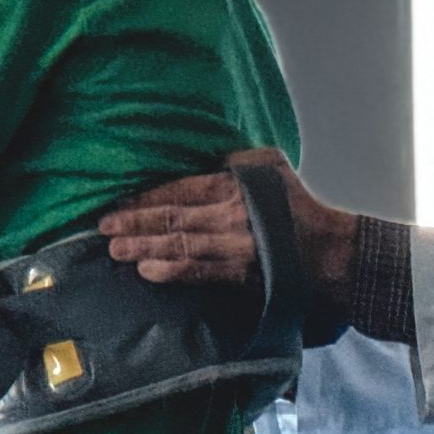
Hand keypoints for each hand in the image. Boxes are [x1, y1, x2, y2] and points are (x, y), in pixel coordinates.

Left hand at [98, 147, 355, 295]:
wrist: (330, 250)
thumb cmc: (298, 205)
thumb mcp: (271, 166)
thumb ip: (237, 160)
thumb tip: (208, 158)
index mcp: (233, 186)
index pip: (179, 190)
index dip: (145, 197)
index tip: (118, 202)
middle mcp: (230, 216)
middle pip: (172, 219)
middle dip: (134, 222)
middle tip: (103, 227)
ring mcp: (233, 248)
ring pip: (179, 246)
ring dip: (144, 248)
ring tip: (116, 250)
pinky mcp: (238, 275)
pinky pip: (197, 272)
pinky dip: (170, 271)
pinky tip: (146, 271)